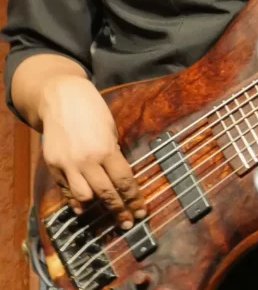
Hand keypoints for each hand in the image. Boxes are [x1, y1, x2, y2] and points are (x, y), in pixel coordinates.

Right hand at [39, 75, 145, 228]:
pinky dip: (75, 200)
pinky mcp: (53, 166)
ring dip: (96, 205)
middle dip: (119, 210)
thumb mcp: (110, 130)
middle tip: (129, 222)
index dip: (133, 198)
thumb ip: (113, 153)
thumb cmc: (93, 110)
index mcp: (106, 149)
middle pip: (106, 193)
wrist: (62, 98)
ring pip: (84, 197)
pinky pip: (66, 189)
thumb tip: (119, 175)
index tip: (141, 211)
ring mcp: (67, 165)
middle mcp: (86, 161)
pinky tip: (83, 207)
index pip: (124, 180)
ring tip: (108, 212)